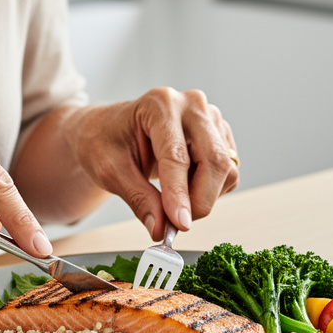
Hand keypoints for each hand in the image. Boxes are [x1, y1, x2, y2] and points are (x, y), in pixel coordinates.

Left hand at [66, 88, 239, 239]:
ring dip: (204, 196)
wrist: (108, 129)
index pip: (177, 154)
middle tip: (176, 224)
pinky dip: (210, 189)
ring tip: (172, 200)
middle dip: (198, 200)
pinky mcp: (220, 134)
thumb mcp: (110, 171)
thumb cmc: (105, 140)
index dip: (179, 193)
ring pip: (225, 169)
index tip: (179, 224)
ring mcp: (210, 117)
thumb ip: (138, 198)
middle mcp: (191, 105)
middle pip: (214, 160)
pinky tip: (184, 184)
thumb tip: (160, 228)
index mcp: (160, 104)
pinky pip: (228, 172)